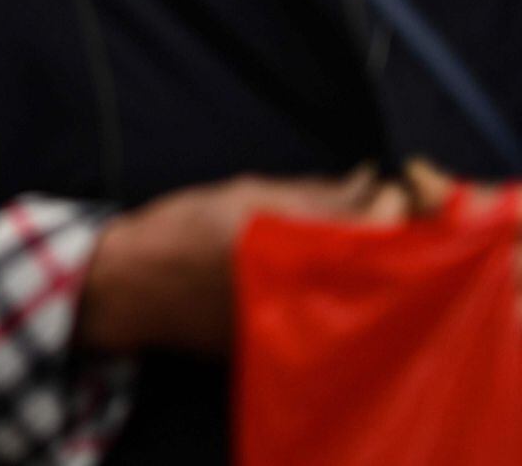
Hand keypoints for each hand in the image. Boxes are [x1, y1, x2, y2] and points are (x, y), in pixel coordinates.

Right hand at [78, 169, 400, 354]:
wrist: (133, 287)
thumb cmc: (182, 231)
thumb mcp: (246, 195)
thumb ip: (313, 193)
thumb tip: (368, 180)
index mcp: (295, 251)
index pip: (375, 229)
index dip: (391, 205)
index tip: (388, 186)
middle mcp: (305, 295)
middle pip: (376, 265)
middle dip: (383, 234)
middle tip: (370, 209)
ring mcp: (301, 325)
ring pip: (360, 291)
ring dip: (364, 261)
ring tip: (343, 236)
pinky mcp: (291, 344)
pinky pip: (336, 313)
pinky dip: (339, 287)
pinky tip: (320, 267)